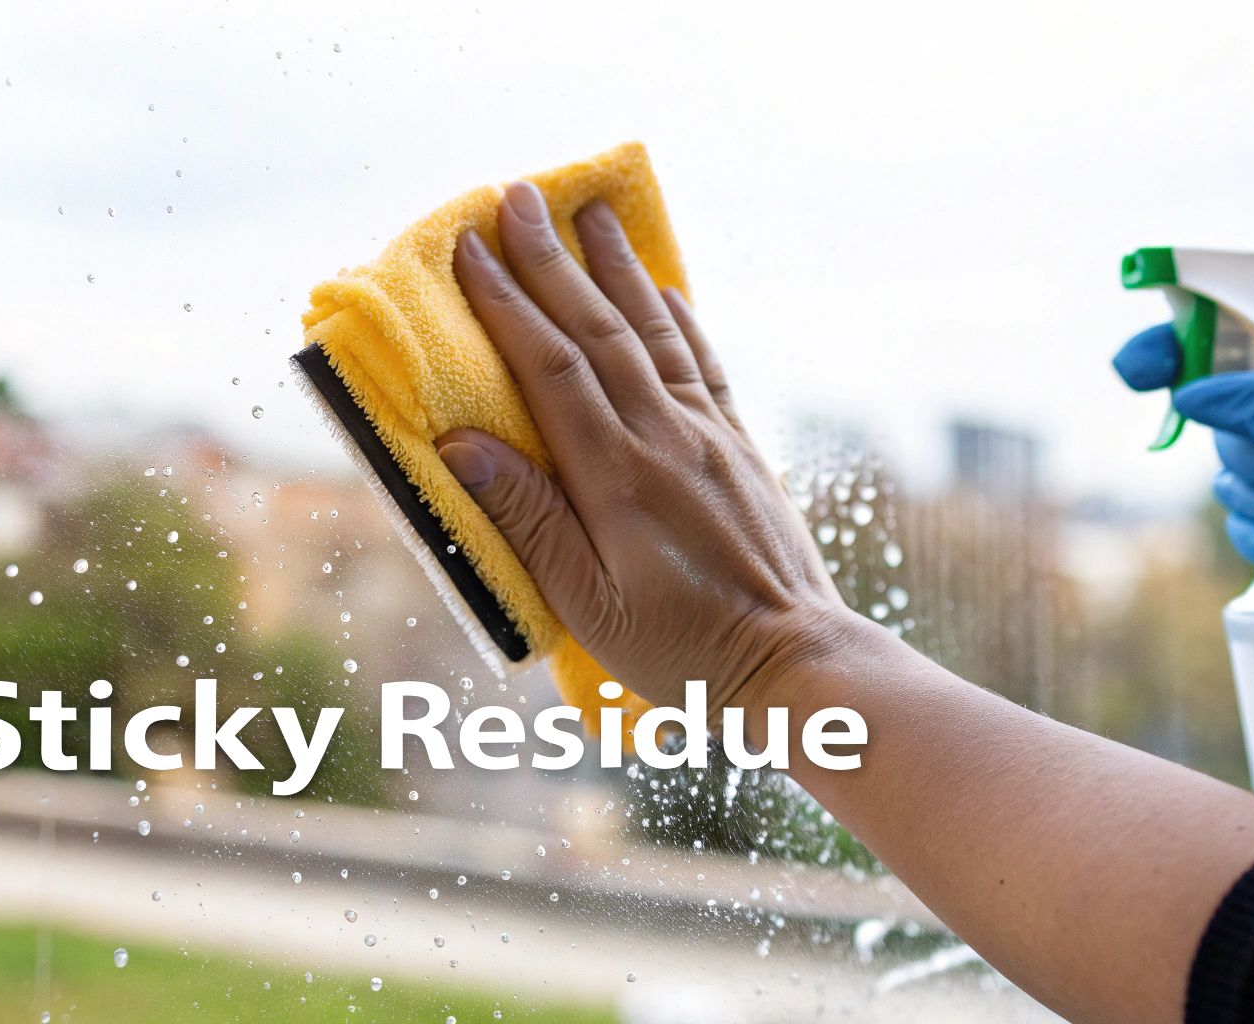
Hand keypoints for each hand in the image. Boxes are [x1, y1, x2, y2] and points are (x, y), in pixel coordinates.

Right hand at [436, 181, 851, 712]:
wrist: (795, 661)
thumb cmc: (680, 648)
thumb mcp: (585, 602)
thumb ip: (524, 518)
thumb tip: (457, 443)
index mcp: (616, 474)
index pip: (550, 365)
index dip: (505, 302)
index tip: (468, 248)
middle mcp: (666, 435)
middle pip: (597, 328)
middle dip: (551, 259)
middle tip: (516, 196)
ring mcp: (710, 434)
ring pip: (654, 330)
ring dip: (616, 267)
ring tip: (589, 212)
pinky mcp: (741, 447)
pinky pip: (704, 362)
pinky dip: (678, 317)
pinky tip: (664, 287)